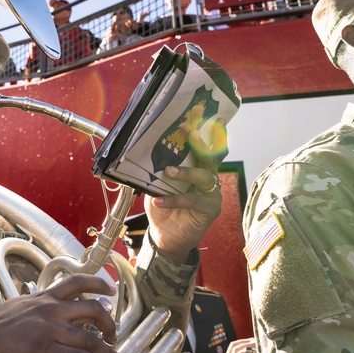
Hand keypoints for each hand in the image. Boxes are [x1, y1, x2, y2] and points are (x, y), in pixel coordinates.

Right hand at [0, 274, 127, 352]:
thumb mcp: (15, 307)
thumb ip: (34, 306)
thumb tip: (42, 305)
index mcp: (42, 298)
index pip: (75, 282)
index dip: (97, 283)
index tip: (110, 288)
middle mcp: (50, 309)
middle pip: (91, 308)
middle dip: (109, 322)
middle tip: (115, 333)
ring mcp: (49, 329)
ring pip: (91, 337)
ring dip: (110, 352)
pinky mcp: (46, 349)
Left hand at [145, 120, 225, 261]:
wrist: (165, 235)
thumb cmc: (163, 205)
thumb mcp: (156, 185)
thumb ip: (156, 171)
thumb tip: (141, 153)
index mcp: (195, 167)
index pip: (203, 148)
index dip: (209, 133)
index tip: (211, 117)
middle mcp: (208, 177)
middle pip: (210, 157)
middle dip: (202, 144)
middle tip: (192, 133)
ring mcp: (212, 193)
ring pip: (205, 177)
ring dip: (186, 173)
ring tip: (168, 172)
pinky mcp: (211, 209)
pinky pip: (194, 201)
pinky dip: (175, 200)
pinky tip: (160, 201)